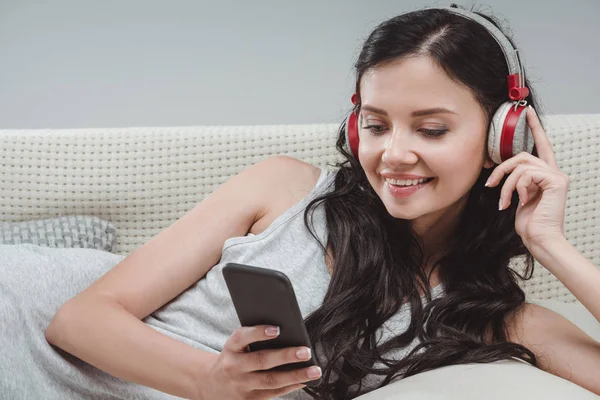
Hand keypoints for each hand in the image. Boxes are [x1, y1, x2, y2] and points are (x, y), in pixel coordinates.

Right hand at [196, 325, 321, 399]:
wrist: (212, 384)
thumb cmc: (234, 357)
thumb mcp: (236, 344)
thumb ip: (254, 337)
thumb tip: (287, 333)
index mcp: (231, 347)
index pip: (242, 337)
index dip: (259, 333)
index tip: (277, 329)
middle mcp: (234, 367)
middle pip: (262, 361)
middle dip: (286, 356)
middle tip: (306, 351)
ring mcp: (241, 386)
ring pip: (271, 381)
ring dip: (295, 376)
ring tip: (314, 370)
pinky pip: (273, 393)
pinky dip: (290, 386)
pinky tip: (304, 381)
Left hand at [484, 106, 568, 250]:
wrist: (540, 239)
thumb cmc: (530, 223)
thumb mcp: (518, 197)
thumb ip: (517, 181)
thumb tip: (503, 174)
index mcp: (545, 175)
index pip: (540, 146)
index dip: (535, 128)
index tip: (527, 113)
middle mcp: (554, 172)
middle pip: (521, 156)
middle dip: (501, 169)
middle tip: (490, 185)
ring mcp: (557, 176)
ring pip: (520, 165)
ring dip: (506, 185)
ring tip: (504, 202)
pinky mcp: (556, 181)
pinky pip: (526, 174)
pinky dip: (516, 188)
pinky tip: (520, 201)